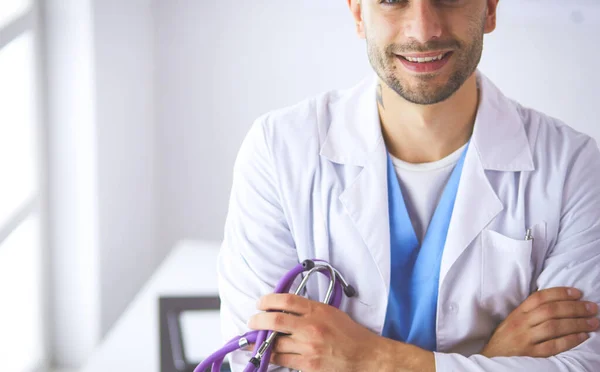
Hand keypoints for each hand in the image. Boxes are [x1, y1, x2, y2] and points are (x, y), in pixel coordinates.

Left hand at [247, 293, 380, 370]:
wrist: (366, 357)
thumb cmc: (350, 334)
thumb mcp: (332, 313)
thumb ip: (310, 309)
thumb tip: (285, 308)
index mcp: (318, 311)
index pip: (287, 301)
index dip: (268, 300)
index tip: (260, 303)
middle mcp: (311, 327)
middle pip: (274, 321)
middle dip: (257, 321)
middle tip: (252, 322)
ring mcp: (309, 348)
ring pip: (275, 344)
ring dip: (262, 342)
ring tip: (255, 339)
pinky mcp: (308, 365)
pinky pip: (282, 360)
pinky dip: (272, 356)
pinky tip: (267, 353)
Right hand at [482, 287, 598, 357]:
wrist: (492, 357)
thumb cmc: (505, 338)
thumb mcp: (513, 320)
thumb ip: (529, 311)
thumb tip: (555, 300)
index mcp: (517, 312)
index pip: (539, 297)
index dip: (560, 293)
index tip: (577, 293)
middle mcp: (521, 323)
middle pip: (550, 311)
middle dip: (575, 308)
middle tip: (592, 307)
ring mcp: (525, 339)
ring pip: (554, 327)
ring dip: (577, 323)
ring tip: (593, 322)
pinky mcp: (531, 354)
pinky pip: (553, 346)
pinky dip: (570, 340)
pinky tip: (583, 336)